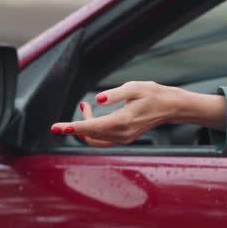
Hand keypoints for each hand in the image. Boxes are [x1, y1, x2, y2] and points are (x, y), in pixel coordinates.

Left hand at [50, 81, 225, 147]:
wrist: (170, 107)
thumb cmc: (153, 95)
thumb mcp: (135, 87)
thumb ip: (115, 94)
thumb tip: (97, 100)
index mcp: (123, 121)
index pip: (91, 127)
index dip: (72, 127)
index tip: (56, 127)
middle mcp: (122, 134)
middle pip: (90, 134)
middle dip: (79, 122)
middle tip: (82, 105)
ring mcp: (123, 139)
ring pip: (94, 138)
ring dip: (86, 126)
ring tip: (87, 108)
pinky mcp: (124, 139)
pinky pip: (101, 140)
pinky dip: (93, 131)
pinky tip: (93, 118)